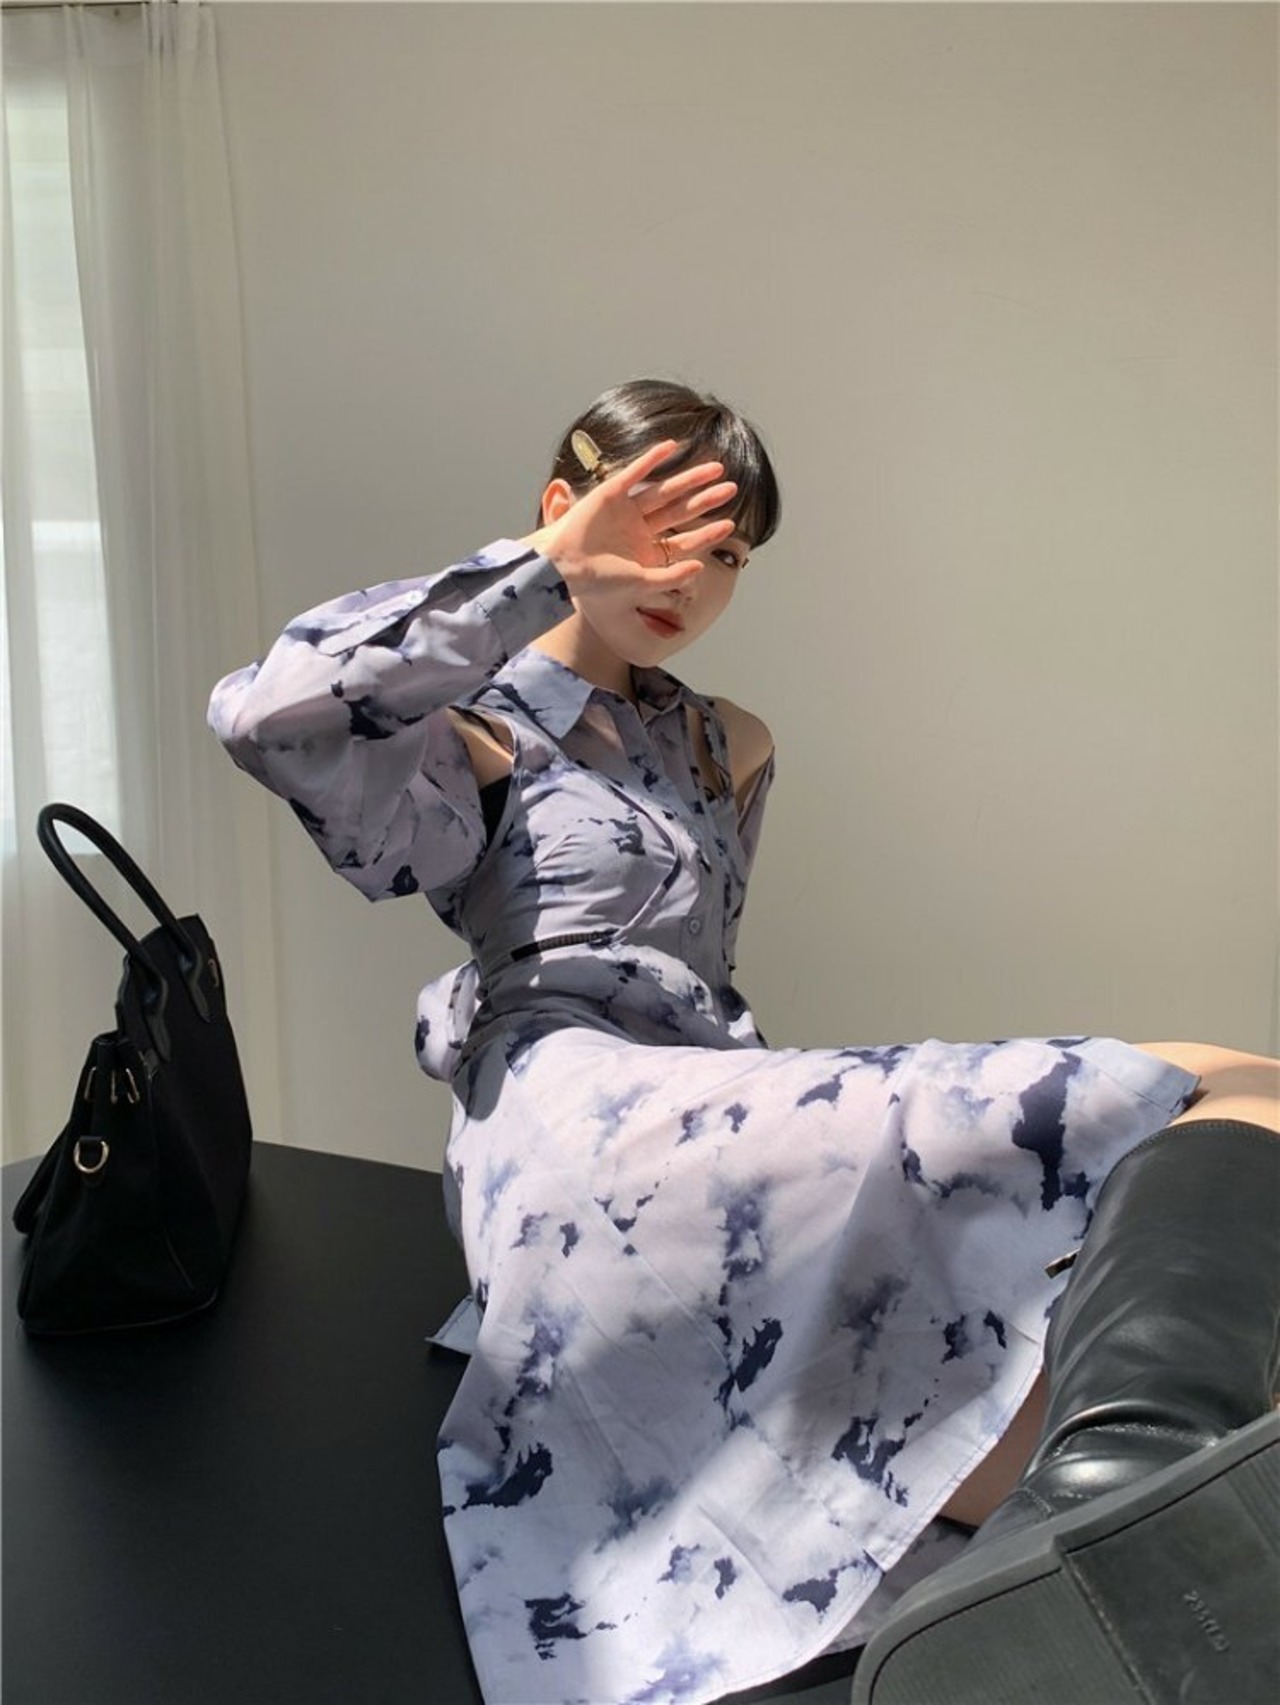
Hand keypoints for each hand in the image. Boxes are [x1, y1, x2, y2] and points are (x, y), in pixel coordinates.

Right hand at [523, 440, 737, 598]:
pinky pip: (635, 473)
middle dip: (705, 500)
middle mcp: (639, 529)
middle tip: (731, 489)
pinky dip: (652, 459)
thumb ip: (671, 577)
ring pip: (664, 491)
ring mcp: (625, 511)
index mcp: (646, 552)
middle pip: (680, 511)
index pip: (683, 540)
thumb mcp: (641, 584)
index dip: (706, 533)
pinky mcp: (610, 494)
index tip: (730, 524)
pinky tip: (671, 447)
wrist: (564, 568)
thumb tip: (700, 569)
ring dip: (689, 479)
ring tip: (716, 468)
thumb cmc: (598, 583)